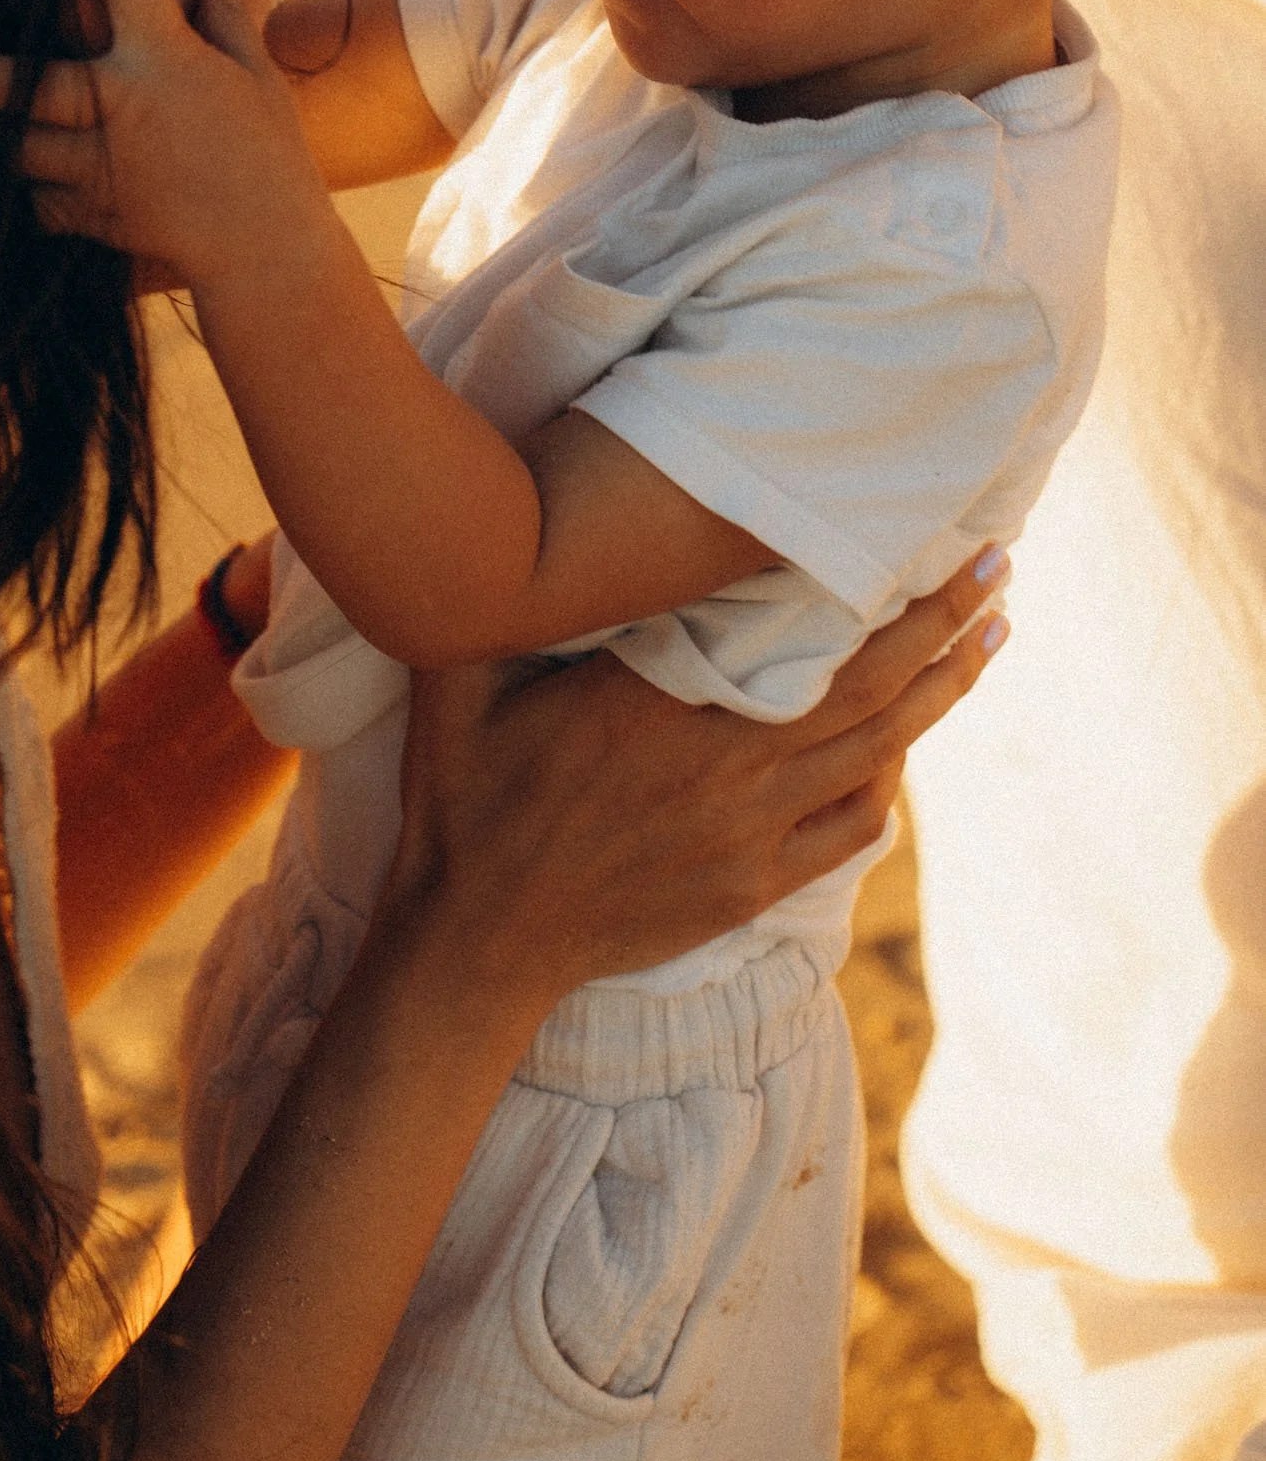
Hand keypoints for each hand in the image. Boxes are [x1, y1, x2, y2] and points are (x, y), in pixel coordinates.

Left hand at [0, 0, 332, 284]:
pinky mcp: (91, 213)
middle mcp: (117, 107)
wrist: (266, 246)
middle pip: (18, 82)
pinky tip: (34, 182)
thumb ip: (228, 16)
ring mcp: (97, 165)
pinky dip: (31, 193)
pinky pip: (38, 202)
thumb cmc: (269, 156)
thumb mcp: (255, 78)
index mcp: (163, 61)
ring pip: (13, 146)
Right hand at [382, 552, 1005, 1012]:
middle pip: (868, 686)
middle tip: (999, 565)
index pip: (798, 632)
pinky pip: (850, 826)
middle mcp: (725, 765)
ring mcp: (748, 832)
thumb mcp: (462, 679)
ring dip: (940, 692)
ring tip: (989, 637)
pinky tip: (906, 749)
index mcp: (664, 704)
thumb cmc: (465, 797)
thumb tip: (526, 518)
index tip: (924, 533)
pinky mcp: (751, 885)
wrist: (477, 942)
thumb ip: (507, 600)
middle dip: (943, 621)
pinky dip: (889, 782)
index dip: (873, 586)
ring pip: (876, 753)